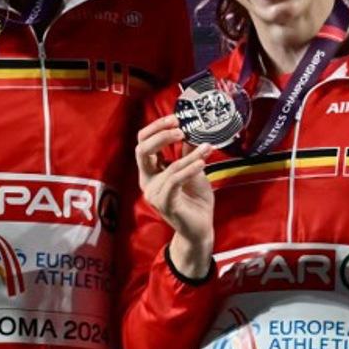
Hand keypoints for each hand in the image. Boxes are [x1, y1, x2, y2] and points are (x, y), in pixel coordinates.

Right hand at [135, 113, 214, 278]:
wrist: (200, 230)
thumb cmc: (195, 201)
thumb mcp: (194, 171)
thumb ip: (188, 154)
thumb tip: (192, 131)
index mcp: (150, 171)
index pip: (143, 143)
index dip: (156, 128)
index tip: (175, 118)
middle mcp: (147, 180)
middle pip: (142, 149)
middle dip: (160, 134)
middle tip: (181, 128)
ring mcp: (154, 193)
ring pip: (167, 166)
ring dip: (189, 155)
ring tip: (206, 147)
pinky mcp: (165, 203)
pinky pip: (175, 180)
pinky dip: (189, 168)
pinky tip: (202, 163)